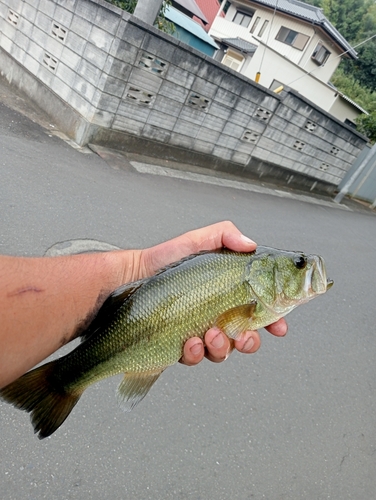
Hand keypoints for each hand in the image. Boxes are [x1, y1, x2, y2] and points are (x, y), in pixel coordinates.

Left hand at [136, 221, 287, 364]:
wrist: (129, 277)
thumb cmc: (163, 261)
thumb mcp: (195, 241)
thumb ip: (224, 235)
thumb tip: (250, 244)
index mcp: (224, 295)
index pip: (256, 311)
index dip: (272, 321)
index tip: (279, 326)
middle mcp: (213, 316)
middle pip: (243, 337)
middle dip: (249, 341)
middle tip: (243, 335)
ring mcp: (196, 333)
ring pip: (221, 351)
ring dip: (222, 347)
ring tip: (211, 333)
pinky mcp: (176, 347)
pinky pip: (193, 358)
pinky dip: (196, 353)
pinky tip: (190, 341)